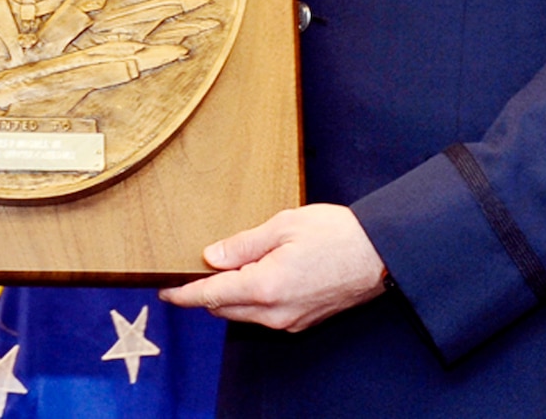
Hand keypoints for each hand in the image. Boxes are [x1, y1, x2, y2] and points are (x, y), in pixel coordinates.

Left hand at [158, 204, 386, 331]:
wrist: (381, 255)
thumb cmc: (336, 234)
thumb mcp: (283, 225)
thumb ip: (243, 243)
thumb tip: (211, 256)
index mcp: (265, 286)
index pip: (211, 295)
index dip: (184, 294)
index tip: (165, 291)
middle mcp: (275, 312)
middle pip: (223, 308)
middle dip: (205, 292)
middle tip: (195, 268)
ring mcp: (290, 320)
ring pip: (244, 314)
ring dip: (230, 296)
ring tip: (227, 267)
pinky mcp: (303, 321)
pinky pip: (265, 315)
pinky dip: (252, 300)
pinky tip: (256, 276)